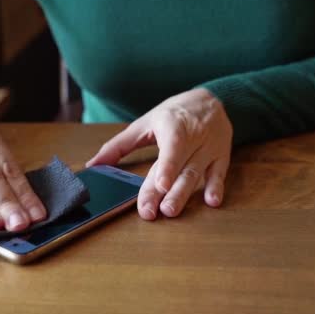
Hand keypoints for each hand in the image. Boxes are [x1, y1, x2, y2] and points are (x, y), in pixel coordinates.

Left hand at [87, 88, 231, 218]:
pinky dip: (217, 187)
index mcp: (173, 126)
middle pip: (179, 167)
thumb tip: (93, 165)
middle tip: (153, 212)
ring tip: (171, 211)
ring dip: (184, 194)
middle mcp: (193, 137)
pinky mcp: (221, 156)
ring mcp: (209, 147)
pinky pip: (220, 173)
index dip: (167, 167)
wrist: (210, 101)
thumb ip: (119, 145)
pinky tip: (212, 202)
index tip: (161, 185)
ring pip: (197, 173)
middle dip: (166, 191)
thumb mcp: (145, 123)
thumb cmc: (173, 114)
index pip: (171, 148)